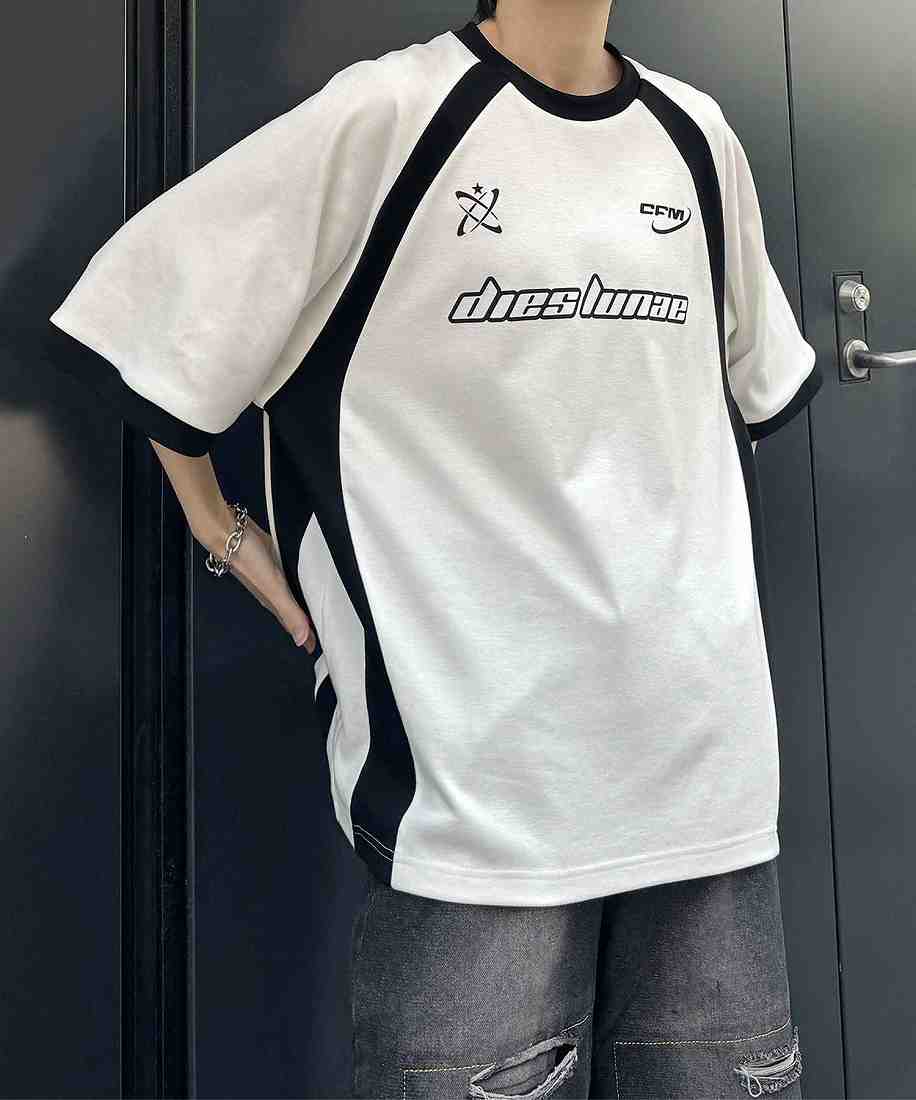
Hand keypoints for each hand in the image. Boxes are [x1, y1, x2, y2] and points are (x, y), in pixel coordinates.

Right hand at [200, 507, 315, 652]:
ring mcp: (270, 575)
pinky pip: (286, 576)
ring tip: (309, 610)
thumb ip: (289, 611)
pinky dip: (294, 583)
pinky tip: (298, 579)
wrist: (228, 532)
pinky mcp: (271, 559)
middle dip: (302, 623)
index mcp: (272, 600)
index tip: (315, 648)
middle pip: (290, 611)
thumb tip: (301, 639)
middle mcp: (271, 590)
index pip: (291, 623)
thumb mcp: (273, 587)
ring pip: (287, 594)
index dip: (304, 636)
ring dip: (298, 603)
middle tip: (316, 632)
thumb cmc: (247, 558)